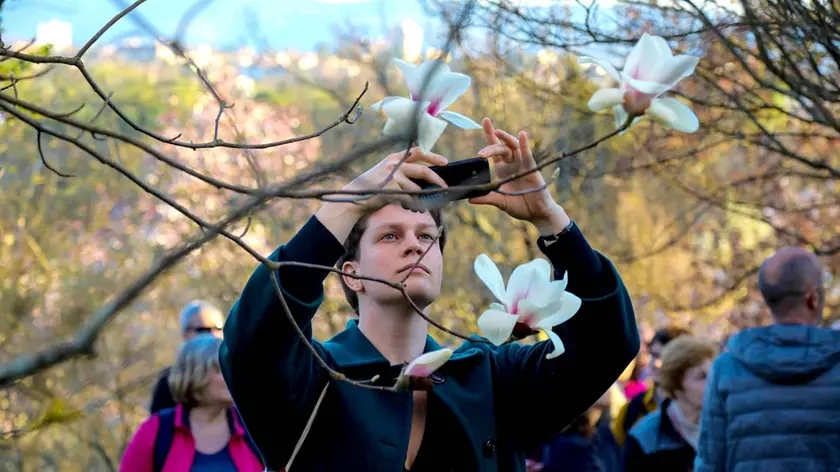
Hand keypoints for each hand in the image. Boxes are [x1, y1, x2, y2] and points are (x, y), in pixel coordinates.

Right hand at [344, 147, 447, 211]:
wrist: (355, 197)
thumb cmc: (373, 188)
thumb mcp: (386, 173)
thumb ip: (403, 172)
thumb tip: (426, 180)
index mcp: (394, 158)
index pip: (418, 152)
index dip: (433, 156)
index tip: (445, 162)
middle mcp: (393, 164)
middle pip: (423, 170)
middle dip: (436, 180)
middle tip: (444, 187)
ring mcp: (392, 177)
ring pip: (416, 189)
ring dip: (421, 199)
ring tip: (419, 206)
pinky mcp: (390, 190)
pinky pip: (409, 199)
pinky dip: (413, 205)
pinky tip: (411, 208)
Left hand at [469, 118, 570, 234]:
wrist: (536, 213)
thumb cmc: (520, 206)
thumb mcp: (500, 202)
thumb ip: (487, 198)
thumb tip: (469, 199)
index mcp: (502, 169)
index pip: (494, 149)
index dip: (490, 134)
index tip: (484, 121)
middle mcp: (512, 163)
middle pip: (501, 148)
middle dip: (490, 147)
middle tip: (480, 154)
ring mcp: (522, 164)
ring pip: (513, 147)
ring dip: (506, 139)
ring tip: (498, 132)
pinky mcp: (532, 169)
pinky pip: (528, 155)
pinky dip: (525, 145)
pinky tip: (522, 135)